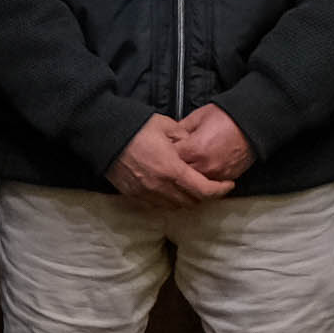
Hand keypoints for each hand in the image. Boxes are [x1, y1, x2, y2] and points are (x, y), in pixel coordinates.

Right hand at [108, 114, 237, 208]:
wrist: (104, 137)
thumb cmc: (137, 127)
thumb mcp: (167, 126)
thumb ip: (185, 138)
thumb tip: (194, 145)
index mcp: (172, 170)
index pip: (203, 189)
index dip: (220, 190)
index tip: (229, 185)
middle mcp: (160, 187)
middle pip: (191, 202)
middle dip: (204, 196)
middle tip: (211, 185)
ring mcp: (146, 194)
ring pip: (175, 206)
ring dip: (187, 200)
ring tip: (192, 189)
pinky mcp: (134, 196)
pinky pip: (157, 206)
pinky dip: (169, 201)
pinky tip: (171, 191)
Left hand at [172, 103, 256, 183]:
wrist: (252, 123)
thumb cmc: (228, 117)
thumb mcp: (198, 117)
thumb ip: (181, 128)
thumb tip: (170, 135)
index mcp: (195, 149)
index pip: (170, 158)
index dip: (166, 153)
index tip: (166, 150)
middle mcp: (205, 165)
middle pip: (180, 174)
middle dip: (176, 166)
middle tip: (175, 159)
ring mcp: (217, 173)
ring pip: (194, 183)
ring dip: (190, 176)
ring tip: (190, 165)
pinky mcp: (227, 177)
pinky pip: (211, 183)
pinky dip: (205, 178)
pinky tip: (204, 169)